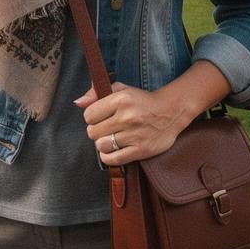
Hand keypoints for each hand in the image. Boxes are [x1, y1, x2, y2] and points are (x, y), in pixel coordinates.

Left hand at [75, 82, 191, 164]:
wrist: (171, 111)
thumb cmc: (143, 100)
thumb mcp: (121, 89)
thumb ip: (97, 92)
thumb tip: (78, 102)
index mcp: (120, 99)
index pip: (89, 115)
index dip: (91, 117)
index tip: (99, 117)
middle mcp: (127, 117)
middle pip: (93, 132)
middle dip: (96, 131)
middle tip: (105, 129)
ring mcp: (134, 135)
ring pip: (101, 146)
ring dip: (102, 144)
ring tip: (110, 139)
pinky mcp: (141, 150)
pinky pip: (114, 159)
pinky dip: (108, 156)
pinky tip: (113, 150)